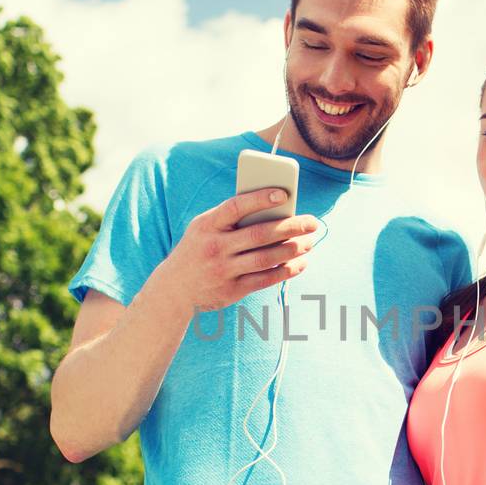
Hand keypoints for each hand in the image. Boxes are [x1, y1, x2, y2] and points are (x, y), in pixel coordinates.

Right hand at [163, 189, 320, 311]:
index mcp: (207, 225)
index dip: (260, 199)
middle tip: (312, 223)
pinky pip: (265, 279)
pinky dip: (286, 270)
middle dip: (290, 227)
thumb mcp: (204, 228)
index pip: (236, 206)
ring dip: (293, 249)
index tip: (284, 194)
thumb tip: (275, 209)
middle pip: (259, 234)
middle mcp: (215, 247)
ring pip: (266, 258)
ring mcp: (223, 270)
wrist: (174, 288)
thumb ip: (231, 218)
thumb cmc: (198, 249)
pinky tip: (300, 262)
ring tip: (309, 242)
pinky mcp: (232, 290)